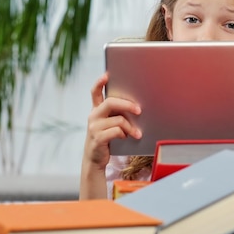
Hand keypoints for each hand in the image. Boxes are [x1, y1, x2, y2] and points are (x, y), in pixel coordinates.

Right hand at [80, 73, 140, 199]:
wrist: (95, 159)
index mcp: (96, 110)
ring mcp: (94, 127)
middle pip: (110, 103)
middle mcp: (93, 116)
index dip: (99, 83)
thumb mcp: (109, 124)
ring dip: (130, 127)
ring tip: (136, 133)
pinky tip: (125, 138)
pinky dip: (124, 134)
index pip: (95, 92)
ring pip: (118, 120)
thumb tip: (136, 108)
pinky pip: (116, 131)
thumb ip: (117, 114)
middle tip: (139, 110)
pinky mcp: (97, 138)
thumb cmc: (107, 138)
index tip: (107, 75)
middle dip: (127, 105)